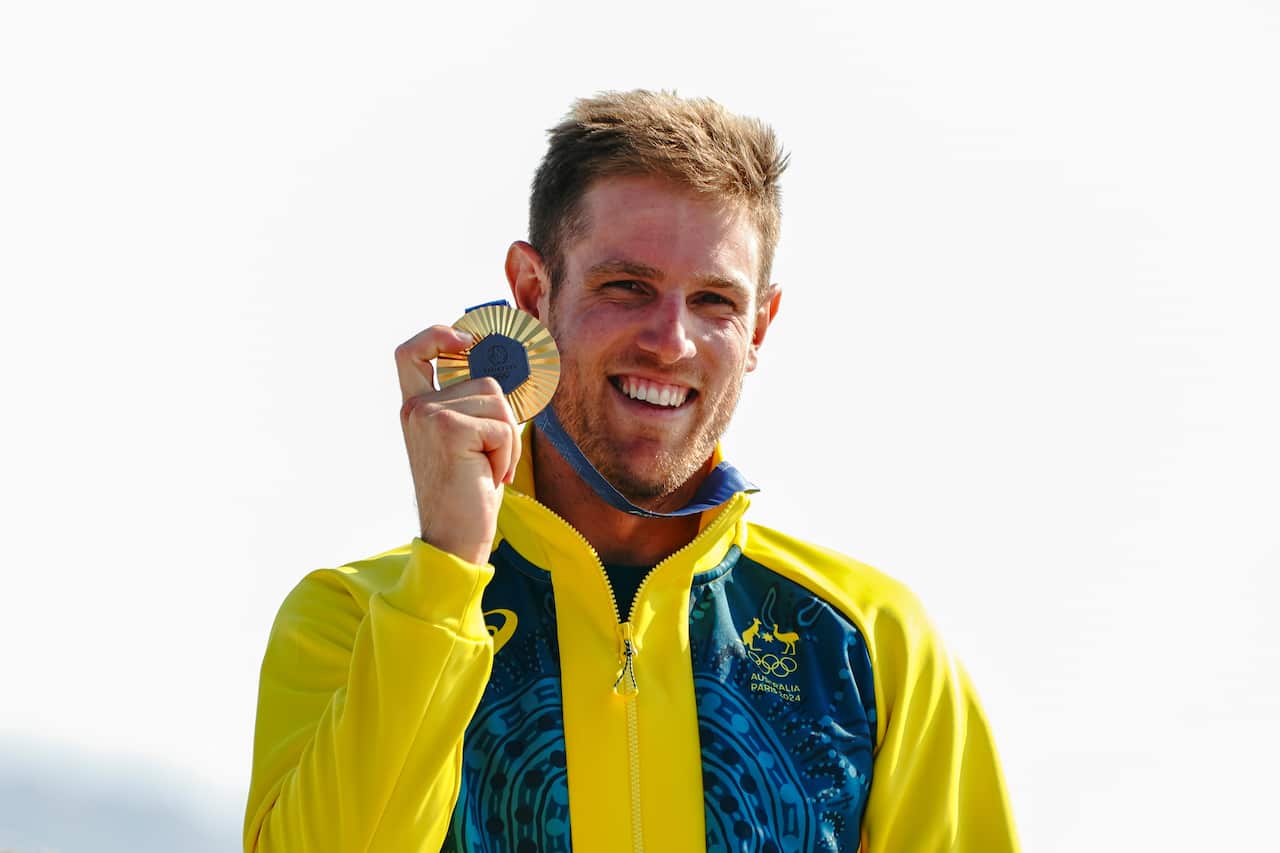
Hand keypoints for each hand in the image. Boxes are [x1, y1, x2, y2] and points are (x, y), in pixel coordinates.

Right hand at [396, 325, 520, 564]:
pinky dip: (507, 453)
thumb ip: (469, 406)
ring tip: (487, 468)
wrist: (454, 540)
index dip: (438, 335)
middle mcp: (415, 407)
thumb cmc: (467, 494)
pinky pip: (502, 426)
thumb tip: (501, 372)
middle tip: (490, 459)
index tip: (466, 339)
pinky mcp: (448, 429)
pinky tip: (489, 476)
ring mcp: (428, 415)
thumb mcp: (465, 441)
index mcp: (415, 408)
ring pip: (498, 401)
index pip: (410, 353)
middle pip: (486, 381)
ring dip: (507, 439)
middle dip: (504, 420)